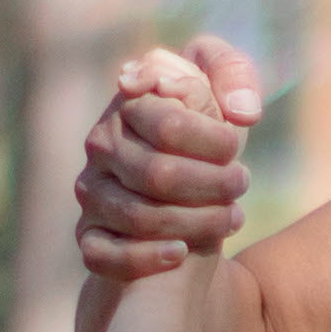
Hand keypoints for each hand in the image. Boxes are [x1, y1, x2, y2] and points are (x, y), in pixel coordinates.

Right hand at [78, 36, 263, 277]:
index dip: (214, 142)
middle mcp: (101, 145)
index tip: (236, 148)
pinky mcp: (89, 235)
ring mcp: (92, 192)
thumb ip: (232, 74)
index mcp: (128, 104)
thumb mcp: (222, 96)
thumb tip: (241, 112)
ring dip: (196, 223)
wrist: (181, 196)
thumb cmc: (203, 137)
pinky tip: (181, 253)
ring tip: (232, 218)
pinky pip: (102, 255)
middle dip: (212, 184)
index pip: (170, 126)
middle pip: (158, 174)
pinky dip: (145, 257)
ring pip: (138, 217)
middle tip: (240, 183)